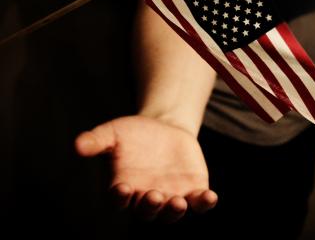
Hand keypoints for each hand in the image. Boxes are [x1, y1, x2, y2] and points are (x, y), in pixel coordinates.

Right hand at [75, 115, 217, 222]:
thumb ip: (97, 140)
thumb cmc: (134, 133)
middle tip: (154, 195)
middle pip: (147, 211)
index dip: (120, 197)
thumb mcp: (114, 132)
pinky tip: (209, 197)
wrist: (164, 128)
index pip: (119, 200)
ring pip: (171, 213)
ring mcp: (171, 196)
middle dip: (151, 206)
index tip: (123, 188)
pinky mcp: (192, 190)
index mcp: (124, 187)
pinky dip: (204, 204)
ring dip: (174, 211)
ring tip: (178, 202)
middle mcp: (146, 198)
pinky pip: (198, 203)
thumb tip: (77, 145)